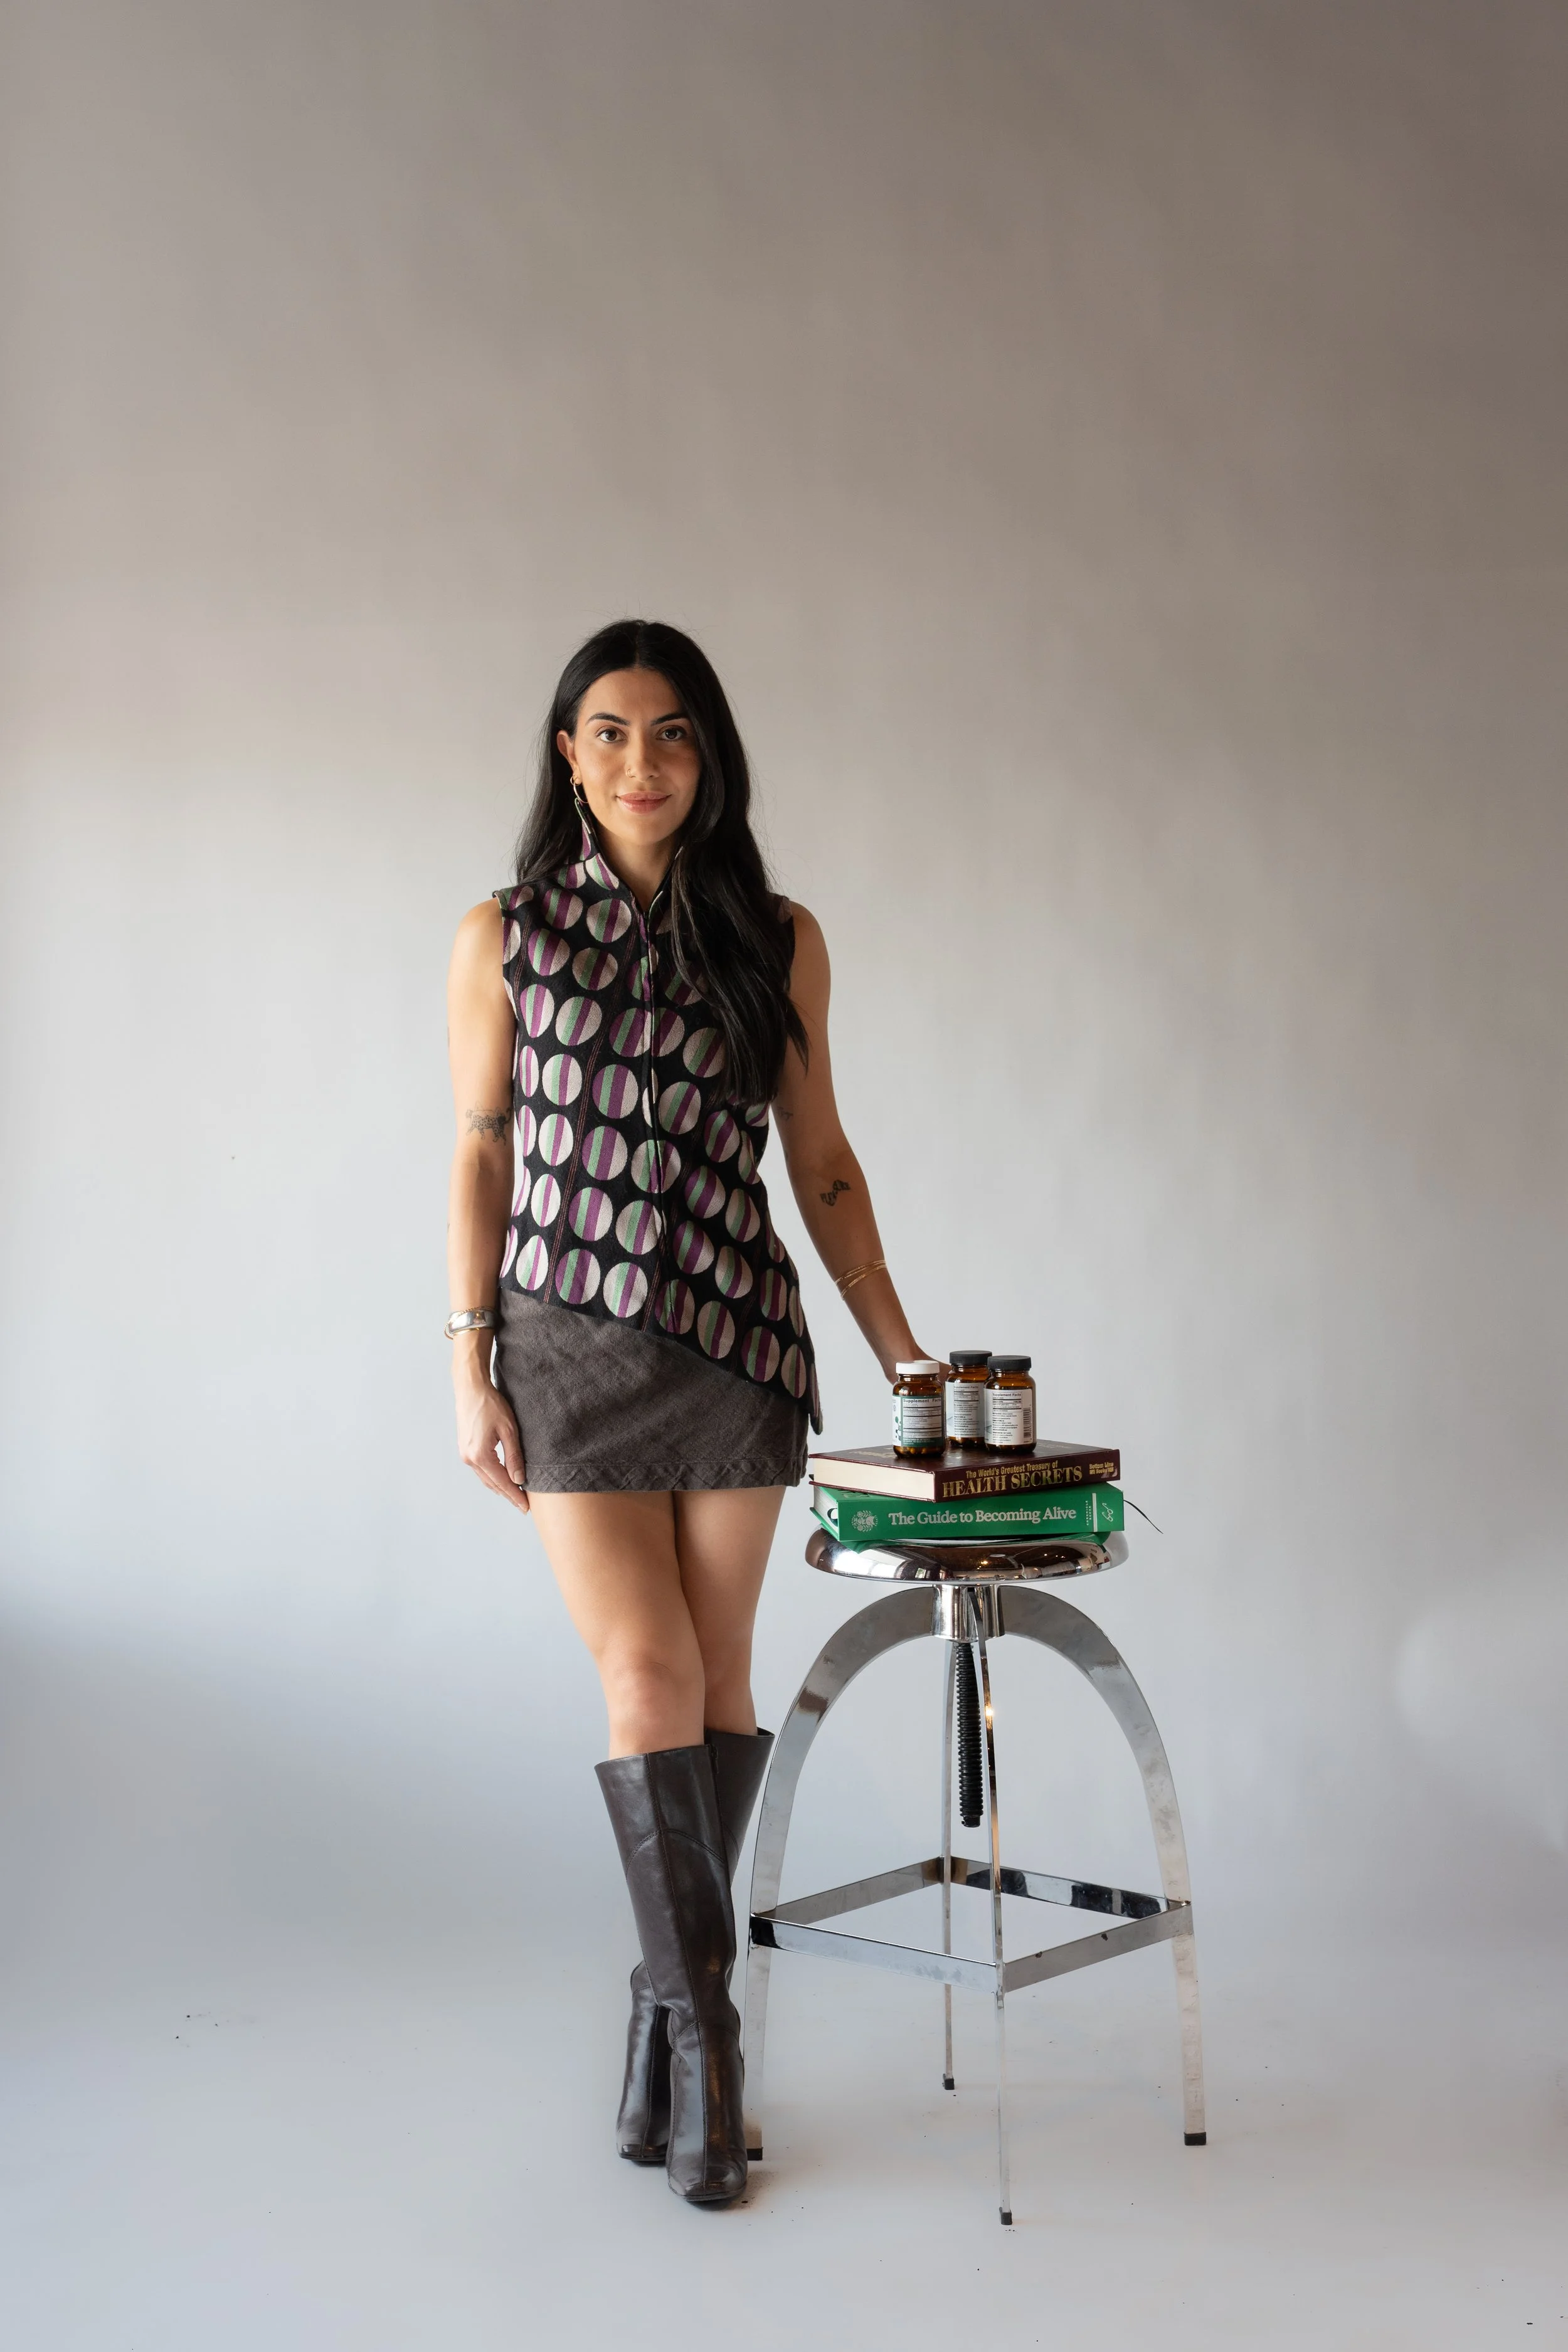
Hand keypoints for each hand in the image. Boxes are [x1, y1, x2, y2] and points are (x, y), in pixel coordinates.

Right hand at [455, 1376, 529, 1512]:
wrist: (471, 1389)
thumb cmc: (491, 1405)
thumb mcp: (509, 1430)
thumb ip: (514, 1457)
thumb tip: (519, 1480)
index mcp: (480, 1456)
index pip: (502, 1483)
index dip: (515, 1496)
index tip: (526, 1507)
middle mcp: (469, 1459)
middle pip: (492, 1484)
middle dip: (508, 1495)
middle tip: (523, 1505)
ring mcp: (465, 1455)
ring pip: (485, 1478)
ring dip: (500, 1487)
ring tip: (515, 1494)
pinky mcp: (464, 1449)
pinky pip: (480, 1469)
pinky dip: (492, 1477)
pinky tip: (502, 1478)